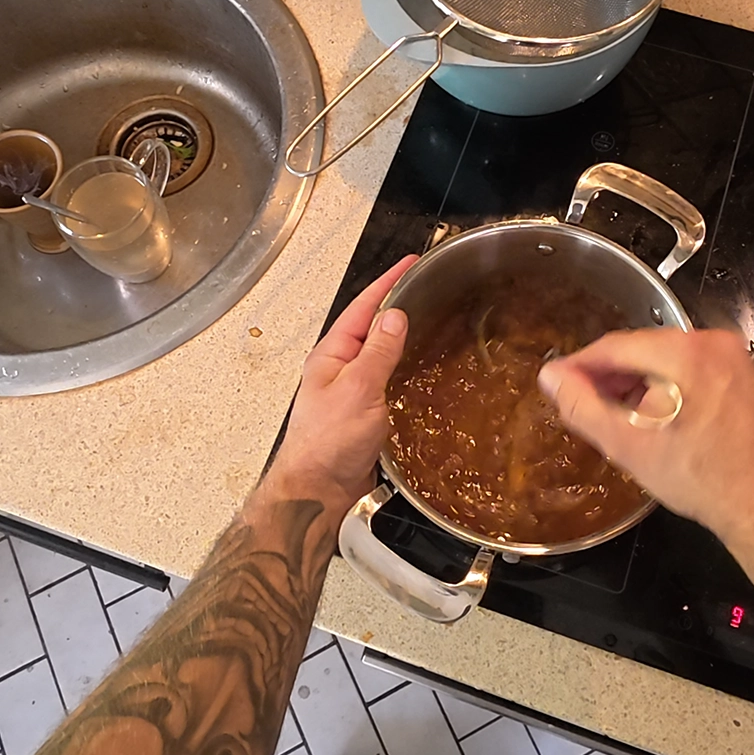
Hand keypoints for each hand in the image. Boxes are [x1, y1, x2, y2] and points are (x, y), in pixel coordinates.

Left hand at [273, 256, 417, 507]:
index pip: (363, 308)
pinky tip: (424, 372)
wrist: (320, 491)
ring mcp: (353, 393)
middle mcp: (341, 370)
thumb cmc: (329, 442)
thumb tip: (395, 316)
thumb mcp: (358, 389)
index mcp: (332, 355)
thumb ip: (377, 352)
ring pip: (382, 356)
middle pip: (372, 328)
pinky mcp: (366, 415)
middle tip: (427, 288)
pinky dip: (406, 371)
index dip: (387, 283)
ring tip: (433, 321)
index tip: (411, 263)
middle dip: (398, 306)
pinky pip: (389, 383)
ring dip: (404, 338)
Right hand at [537, 329, 753, 549]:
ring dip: (636, 382)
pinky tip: (652, 418)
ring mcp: (732, 357)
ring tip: (616, 416)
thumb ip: (583, 407)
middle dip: (609, 376)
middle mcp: (711, 343)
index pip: (614, 345)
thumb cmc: (702, 480)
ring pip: (665, 358)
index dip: (580, 365)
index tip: (557, 383)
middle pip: (641, 348)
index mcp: (684, 353)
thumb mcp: (630, 446)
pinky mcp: (741, 374)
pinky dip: (665, 386)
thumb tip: (551, 377)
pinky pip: (690, 369)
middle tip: (583, 404)